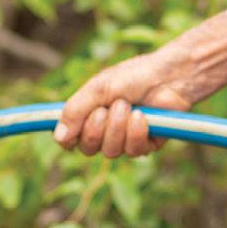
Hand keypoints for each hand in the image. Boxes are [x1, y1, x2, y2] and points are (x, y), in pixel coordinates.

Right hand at [53, 49, 204, 157]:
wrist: (168, 75)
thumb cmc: (132, 76)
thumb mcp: (98, 88)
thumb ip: (76, 110)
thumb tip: (59, 137)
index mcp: (90, 116)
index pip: (70, 139)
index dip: (69, 138)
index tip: (72, 130)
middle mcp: (106, 132)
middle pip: (88, 149)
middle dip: (96, 128)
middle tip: (108, 108)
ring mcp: (126, 140)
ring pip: (110, 151)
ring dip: (118, 127)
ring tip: (128, 106)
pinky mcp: (147, 145)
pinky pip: (133, 151)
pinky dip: (136, 132)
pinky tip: (142, 116)